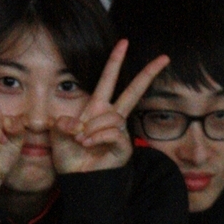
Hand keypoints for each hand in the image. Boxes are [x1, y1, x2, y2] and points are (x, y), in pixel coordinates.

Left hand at [51, 39, 170, 175]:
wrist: (77, 181)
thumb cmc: (70, 158)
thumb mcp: (58, 136)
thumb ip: (61, 123)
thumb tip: (70, 121)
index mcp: (97, 108)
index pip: (109, 79)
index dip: (115, 61)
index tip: (124, 42)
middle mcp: (112, 116)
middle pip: (134, 90)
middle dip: (148, 73)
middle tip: (164, 57)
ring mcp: (120, 131)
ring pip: (112, 117)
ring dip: (93, 127)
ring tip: (81, 139)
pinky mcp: (123, 147)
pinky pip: (114, 133)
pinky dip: (97, 137)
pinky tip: (88, 144)